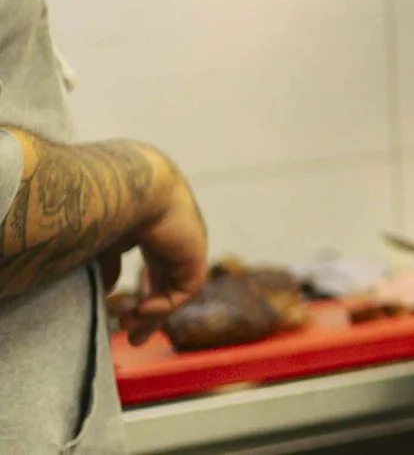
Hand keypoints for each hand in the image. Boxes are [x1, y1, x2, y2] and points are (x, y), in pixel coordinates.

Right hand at [119, 154, 206, 343]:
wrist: (133, 187)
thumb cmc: (111, 207)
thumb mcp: (104, 241)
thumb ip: (107, 266)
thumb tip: (108, 292)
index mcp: (155, 230)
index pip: (156, 267)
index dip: (142, 292)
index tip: (123, 315)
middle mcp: (176, 238)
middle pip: (168, 282)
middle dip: (150, 313)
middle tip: (133, 338)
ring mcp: (189, 245)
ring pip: (177, 289)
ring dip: (154, 314)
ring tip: (131, 333)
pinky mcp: (196, 253)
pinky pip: (188, 288)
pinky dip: (166, 303)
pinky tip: (143, 308)